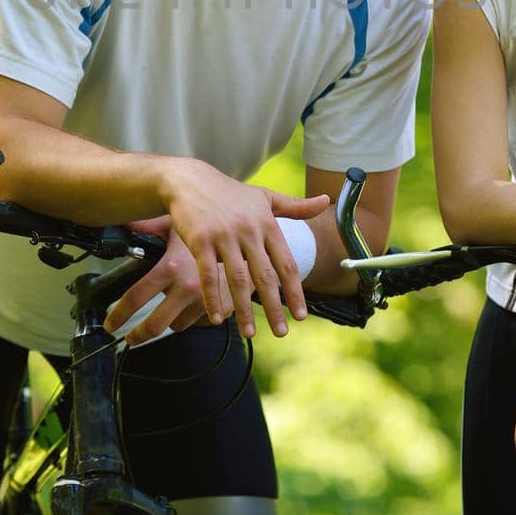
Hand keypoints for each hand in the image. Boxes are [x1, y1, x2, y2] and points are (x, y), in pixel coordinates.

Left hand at [102, 218, 225, 343]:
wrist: (252, 239)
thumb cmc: (212, 229)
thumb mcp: (177, 224)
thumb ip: (148, 227)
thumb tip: (124, 221)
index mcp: (170, 267)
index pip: (135, 297)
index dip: (118, 315)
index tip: (110, 324)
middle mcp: (187, 287)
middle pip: (154, 325)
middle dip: (139, 335)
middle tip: (130, 337)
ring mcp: (205, 302)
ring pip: (177, 324)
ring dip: (171, 319)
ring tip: (170, 305)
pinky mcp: (222, 310)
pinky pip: (199, 322)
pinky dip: (194, 315)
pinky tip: (195, 301)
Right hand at [160, 160, 329, 337]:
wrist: (190, 180)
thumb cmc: (230, 193)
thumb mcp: (265, 197)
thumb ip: (295, 206)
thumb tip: (326, 200)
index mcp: (267, 223)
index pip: (286, 263)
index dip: (295, 291)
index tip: (300, 316)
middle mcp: (248, 230)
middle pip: (264, 276)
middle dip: (274, 307)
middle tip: (282, 332)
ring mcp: (224, 235)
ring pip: (237, 279)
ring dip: (243, 309)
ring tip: (249, 333)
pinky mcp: (200, 240)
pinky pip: (208, 274)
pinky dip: (212, 298)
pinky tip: (217, 318)